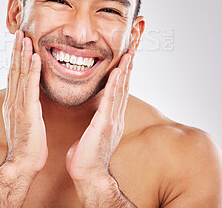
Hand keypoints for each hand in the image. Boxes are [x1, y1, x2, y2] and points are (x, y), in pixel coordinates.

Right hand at [2, 30, 47, 178]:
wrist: (22, 164)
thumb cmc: (27, 146)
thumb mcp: (24, 123)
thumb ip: (24, 108)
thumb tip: (28, 100)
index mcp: (12, 103)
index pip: (13, 75)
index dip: (15, 58)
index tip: (19, 43)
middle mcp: (12, 101)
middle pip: (13, 70)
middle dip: (16, 50)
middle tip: (19, 32)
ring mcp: (18, 105)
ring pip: (19, 74)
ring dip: (22, 54)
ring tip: (24, 37)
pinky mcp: (27, 111)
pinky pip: (29, 86)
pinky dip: (31, 70)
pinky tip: (34, 57)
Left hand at [65, 50, 133, 183]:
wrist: (88, 174)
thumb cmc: (87, 156)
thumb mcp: (93, 133)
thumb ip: (96, 122)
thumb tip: (95, 117)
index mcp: (112, 117)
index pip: (120, 90)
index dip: (124, 72)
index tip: (126, 55)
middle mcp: (116, 116)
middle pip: (125, 85)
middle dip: (129, 66)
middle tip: (134, 48)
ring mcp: (113, 119)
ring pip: (121, 89)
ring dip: (126, 70)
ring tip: (130, 52)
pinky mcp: (106, 124)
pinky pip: (111, 100)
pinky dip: (116, 84)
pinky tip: (119, 70)